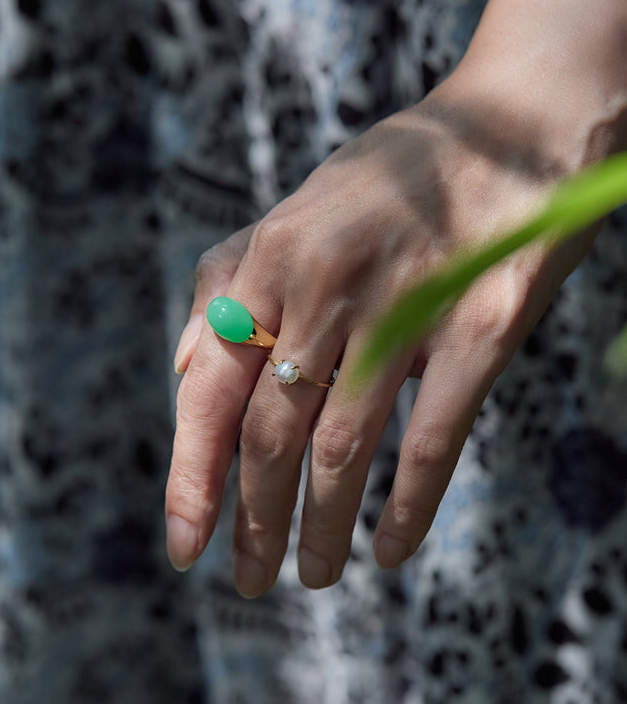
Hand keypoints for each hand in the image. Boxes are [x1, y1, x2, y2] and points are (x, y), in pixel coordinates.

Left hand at [165, 87, 598, 597]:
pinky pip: (432, 441)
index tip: (183, 546)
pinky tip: (393, 550)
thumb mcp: (300, 206)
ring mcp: (407, 308)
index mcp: (273, 255)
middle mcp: (327, 284)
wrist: (521, 121)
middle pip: (270, 434)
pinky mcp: (482, 331)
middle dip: (251, 522)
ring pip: (341, 450)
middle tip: (247, 582)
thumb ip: (231, 280)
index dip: (192, 476)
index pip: (211, 388)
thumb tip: (182, 372)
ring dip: (320, 529)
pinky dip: (407, 507)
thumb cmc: (400, 175)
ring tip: (312, 576)